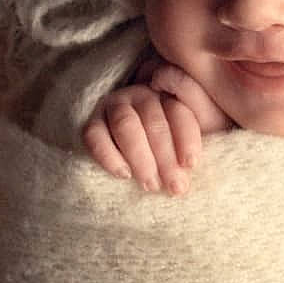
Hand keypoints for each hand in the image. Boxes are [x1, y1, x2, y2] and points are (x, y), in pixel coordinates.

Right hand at [81, 62, 229, 193]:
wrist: (125, 147)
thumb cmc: (165, 148)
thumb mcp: (183, 141)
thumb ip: (189, 146)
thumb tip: (192, 166)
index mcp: (169, 96)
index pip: (179, 113)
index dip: (187, 139)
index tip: (190, 165)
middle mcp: (141, 95)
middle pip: (154, 122)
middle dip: (166, 158)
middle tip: (174, 186)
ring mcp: (114, 105)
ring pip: (125, 125)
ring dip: (140, 157)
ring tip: (151, 184)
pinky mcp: (91, 120)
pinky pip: (94, 135)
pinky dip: (108, 155)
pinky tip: (124, 174)